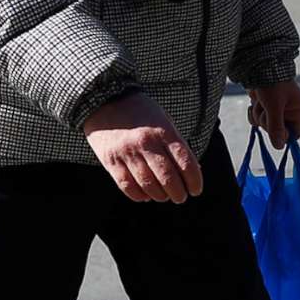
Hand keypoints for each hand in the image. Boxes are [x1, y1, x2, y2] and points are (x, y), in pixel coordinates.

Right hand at [82, 94, 203, 202]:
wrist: (104, 101)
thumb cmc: (140, 114)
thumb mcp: (163, 122)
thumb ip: (176, 145)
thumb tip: (191, 172)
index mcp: (163, 132)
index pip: (185, 162)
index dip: (194, 181)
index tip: (196, 190)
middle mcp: (146, 143)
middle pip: (167, 178)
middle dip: (178, 193)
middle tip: (181, 197)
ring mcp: (127, 153)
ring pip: (148, 185)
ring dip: (160, 196)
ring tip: (164, 197)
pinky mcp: (110, 161)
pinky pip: (127, 186)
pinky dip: (139, 196)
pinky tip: (145, 195)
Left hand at [248, 80, 299, 144]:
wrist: (258, 64)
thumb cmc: (271, 83)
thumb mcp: (274, 106)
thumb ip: (276, 127)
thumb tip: (279, 147)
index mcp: (297, 111)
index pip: (294, 134)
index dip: (284, 135)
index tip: (274, 129)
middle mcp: (288, 111)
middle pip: (277, 131)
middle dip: (266, 121)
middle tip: (265, 107)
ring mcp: (275, 109)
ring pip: (264, 124)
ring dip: (258, 113)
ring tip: (260, 99)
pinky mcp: (264, 106)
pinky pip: (256, 118)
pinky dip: (253, 111)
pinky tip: (254, 100)